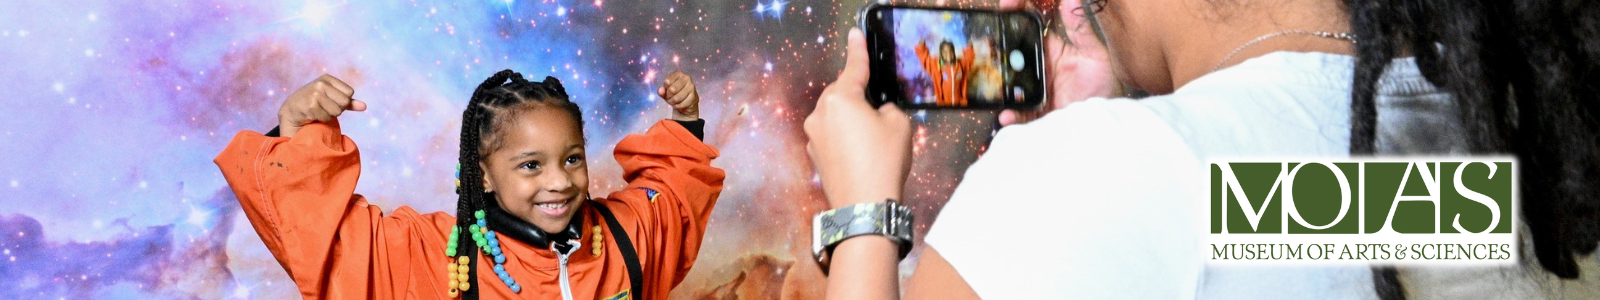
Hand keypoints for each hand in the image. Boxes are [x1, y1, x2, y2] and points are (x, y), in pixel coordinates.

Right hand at [277, 74, 366, 136]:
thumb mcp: (331, 98)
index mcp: (327, 78)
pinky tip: (313, 115)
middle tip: (324, 107)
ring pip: (337, 111)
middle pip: (345, 102)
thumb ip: (349, 102)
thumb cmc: (314, 103)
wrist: (292, 110)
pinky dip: (322, 119)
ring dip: (329, 115)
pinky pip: (328, 118)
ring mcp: (315, 94)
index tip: (330, 100)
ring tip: (318, 110)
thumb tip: (365, 107)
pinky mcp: (311, 106)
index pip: (349, 92)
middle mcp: (321, 84)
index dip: (343, 100)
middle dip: (337, 108)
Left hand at [656, 71, 699, 121]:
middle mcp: (686, 78)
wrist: (687, 103)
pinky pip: (682, 104)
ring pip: (677, 98)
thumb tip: (660, 91)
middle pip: (672, 89)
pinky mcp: (694, 97)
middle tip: (669, 98)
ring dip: (673, 102)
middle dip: (669, 96)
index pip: (667, 81)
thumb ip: (661, 91)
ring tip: (674, 102)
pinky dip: (678, 106)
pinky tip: (679, 105)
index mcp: (679, 74)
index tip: (666, 90)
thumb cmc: (675, 94)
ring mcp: (691, 87)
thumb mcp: (666, 92)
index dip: (665, 89)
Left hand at [804, 28, 913, 208]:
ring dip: (851, 119)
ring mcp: (813, 136)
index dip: (858, 50)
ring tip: (874, 138)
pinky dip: (845, 138)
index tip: (855, 34)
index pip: (853, 68)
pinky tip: (862, 153)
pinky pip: (832, 136)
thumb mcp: (899, 125)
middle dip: (858, 96)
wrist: (864, 207)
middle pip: (841, 92)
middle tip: (879, 109)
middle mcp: (820, 113)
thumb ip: (887, 108)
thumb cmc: (883, 162)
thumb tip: (877, 112)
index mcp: (840, 98)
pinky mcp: (814, 155)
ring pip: (835, 115)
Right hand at [995, 0, 1116, 125]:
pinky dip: (1010, 116)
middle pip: (1011, 52)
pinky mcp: (1034, 114)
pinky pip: (1018, 115)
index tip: (1008, 4)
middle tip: (988, 39)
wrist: (1106, 119)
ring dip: (998, 84)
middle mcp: (1036, 68)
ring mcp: (1032, 90)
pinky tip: (1007, 114)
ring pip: (1008, 84)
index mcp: (1050, 49)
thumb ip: (1080, 27)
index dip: (1017, 9)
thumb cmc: (1101, 86)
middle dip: (996, 45)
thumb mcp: (1093, 54)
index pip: (1029, 24)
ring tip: (993, 80)